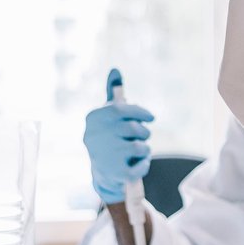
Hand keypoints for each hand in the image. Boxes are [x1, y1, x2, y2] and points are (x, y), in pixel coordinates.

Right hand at [83, 68, 154, 201]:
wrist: (103, 174)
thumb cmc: (110, 138)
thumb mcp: (109, 116)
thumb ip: (114, 94)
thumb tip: (115, 69)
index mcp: (93, 120)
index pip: (119, 110)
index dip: (139, 112)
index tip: (151, 118)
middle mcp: (94, 138)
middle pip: (133, 128)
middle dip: (142, 133)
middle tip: (141, 137)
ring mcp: (105, 156)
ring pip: (140, 146)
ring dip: (144, 149)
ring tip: (137, 152)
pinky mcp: (116, 174)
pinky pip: (142, 164)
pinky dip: (145, 164)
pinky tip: (138, 164)